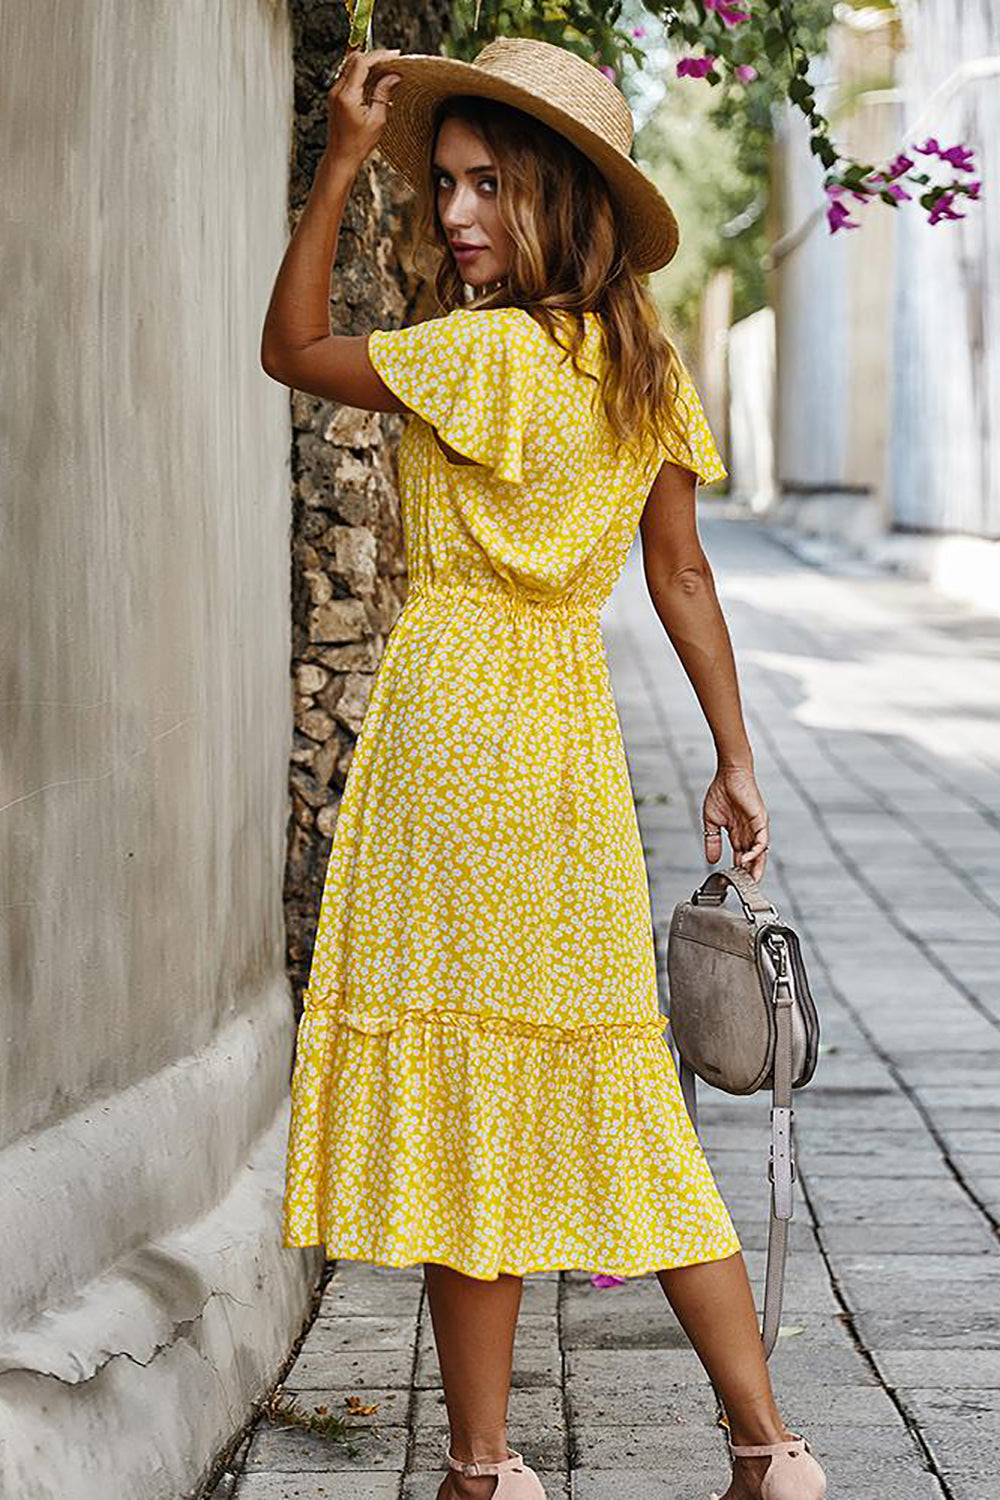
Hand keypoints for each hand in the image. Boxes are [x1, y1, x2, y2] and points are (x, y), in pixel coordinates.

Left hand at [324, 46, 401, 170]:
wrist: (340, 158)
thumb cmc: (358, 145)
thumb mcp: (377, 120)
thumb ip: (383, 94)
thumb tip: (393, 76)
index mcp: (348, 96)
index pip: (362, 63)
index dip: (379, 55)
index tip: (394, 55)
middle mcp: (337, 90)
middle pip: (353, 58)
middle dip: (373, 55)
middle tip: (390, 60)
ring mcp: (333, 92)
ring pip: (349, 64)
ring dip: (366, 62)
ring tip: (384, 68)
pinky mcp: (334, 96)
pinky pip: (346, 75)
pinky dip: (360, 71)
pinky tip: (372, 77)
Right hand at [702, 764, 769, 884]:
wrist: (729, 774)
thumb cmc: (721, 792)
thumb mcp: (712, 822)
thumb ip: (712, 841)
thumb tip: (710, 859)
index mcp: (738, 833)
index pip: (740, 856)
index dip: (738, 870)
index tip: (731, 882)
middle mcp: (749, 832)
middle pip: (753, 858)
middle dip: (750, 874)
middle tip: (746, 888)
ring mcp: (756, 827)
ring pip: (760, 853)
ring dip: (755, 867)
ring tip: (749, 879)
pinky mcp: (761, 820)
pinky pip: (762, 840)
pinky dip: (756, 852)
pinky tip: (746, 859)